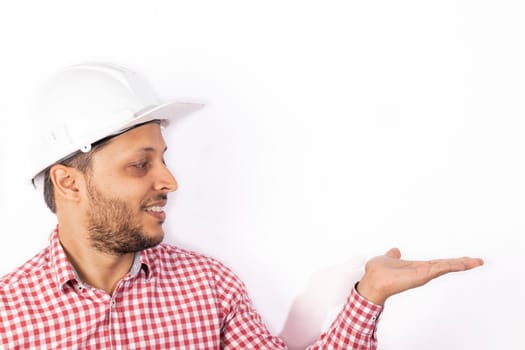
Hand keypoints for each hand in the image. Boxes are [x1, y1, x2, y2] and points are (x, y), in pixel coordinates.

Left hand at [356, 248, 483, 304]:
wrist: (371, 281)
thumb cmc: (377, 273)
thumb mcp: (387, 259)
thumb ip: (393, 256)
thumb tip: (395, 251)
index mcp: (416, 267)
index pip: (438, 263)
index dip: (450, 261)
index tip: (464, 259)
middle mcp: (422, 272)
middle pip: (446, 266)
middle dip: (462, 263)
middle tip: (478, 261)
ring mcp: (423, 274)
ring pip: (445, 267)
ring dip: (461, 264)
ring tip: (476, 262)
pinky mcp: (422, 275)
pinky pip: (439, 269)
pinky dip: (451, 266)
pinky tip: (463, 263)